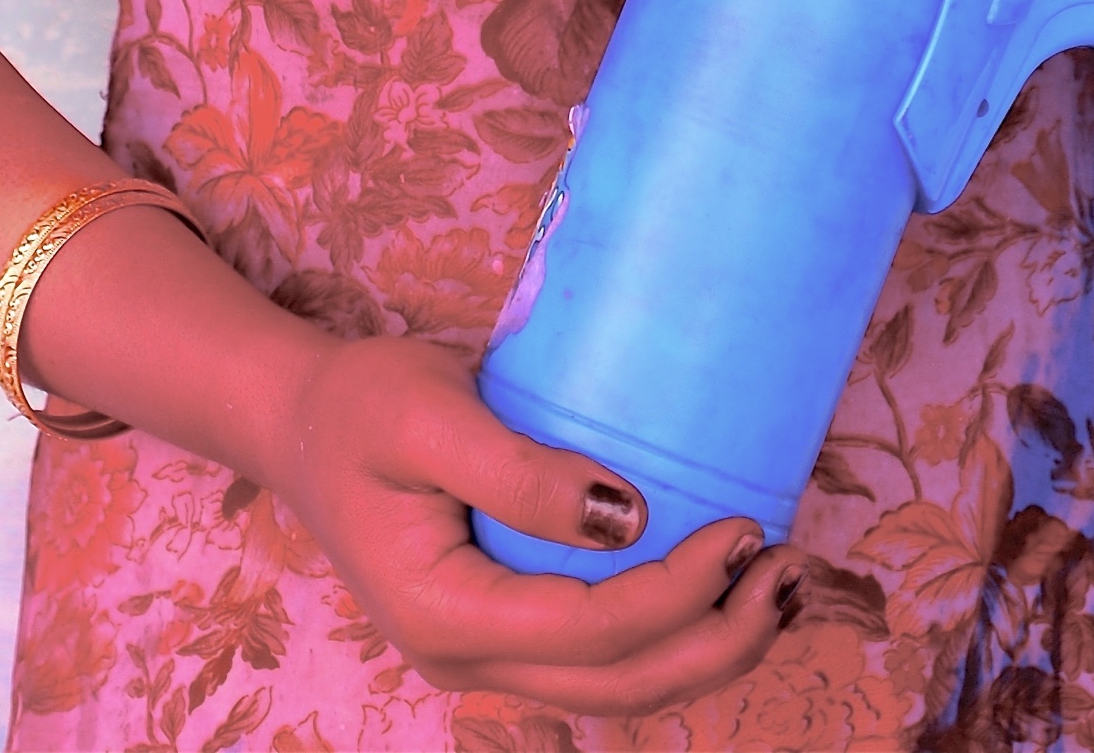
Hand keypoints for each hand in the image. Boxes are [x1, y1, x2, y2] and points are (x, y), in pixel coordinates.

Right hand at [274, 332, 806, 710]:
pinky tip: (720, 595)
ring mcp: (487, 654)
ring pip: (618, 689)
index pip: (591, 631)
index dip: (678, 591)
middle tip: (790, 569)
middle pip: (619, 685)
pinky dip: (670, 640)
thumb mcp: (428, 413)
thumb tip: (628, 512)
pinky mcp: (507, 628)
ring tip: (780, 588)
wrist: (303, 423)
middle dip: (718, 640)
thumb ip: (519, 470)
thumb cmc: (360, 404)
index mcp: (444, 615)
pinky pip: (601, 661)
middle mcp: (468, 658)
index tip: (742, 528)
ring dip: (707, 651)